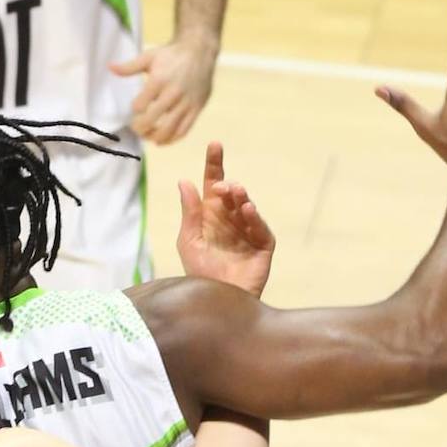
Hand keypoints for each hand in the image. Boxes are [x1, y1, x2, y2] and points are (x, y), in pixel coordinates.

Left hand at [110, 37, 218, 144]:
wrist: (200, 50)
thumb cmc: (171, 55)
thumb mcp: (150, 57)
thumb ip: (129, 67)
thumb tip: (109, 67)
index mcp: (159, 80)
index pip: (140, 105)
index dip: (135, 110)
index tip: (135, 109)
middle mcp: (173, 93)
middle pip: (152, 120)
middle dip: (140, 128)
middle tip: (136, 128)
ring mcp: (187, 102)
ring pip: (169, 129)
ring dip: (154, 137)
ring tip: (148, 135)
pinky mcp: (197, 108)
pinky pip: (184, 130)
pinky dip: (171, 139)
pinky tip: (162, 140)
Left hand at [176, 142, 275, 297]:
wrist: (215, 301)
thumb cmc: (199, 273)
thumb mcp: (189, 240)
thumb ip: (189, 213)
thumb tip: (184, 181)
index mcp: (211, 216)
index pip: (212, 185)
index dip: (214, 165)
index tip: (214, 145)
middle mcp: (230, 219)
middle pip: (231, 193)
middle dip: (227, 185)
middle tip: (220, 185)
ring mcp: (248, 231)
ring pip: (246, 206)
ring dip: (240, 197)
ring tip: (235, 191)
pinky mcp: (262, 245)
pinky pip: (259, 228)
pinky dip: (253, 218)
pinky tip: (246, 209)